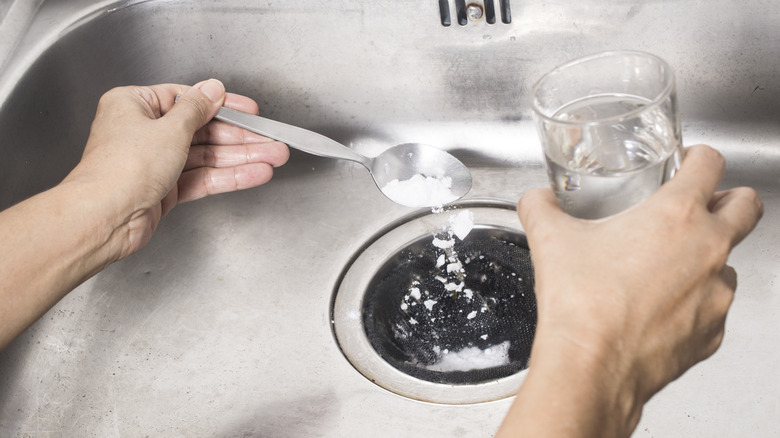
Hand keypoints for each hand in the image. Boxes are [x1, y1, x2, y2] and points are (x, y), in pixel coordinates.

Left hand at [65, 80, 288, 258]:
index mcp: (135, 105)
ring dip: (242, 158)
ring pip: (207, 156)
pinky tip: (255, 174)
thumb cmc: (122, 169)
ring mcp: (156, 162)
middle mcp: (144, 132)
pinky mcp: (165, 189)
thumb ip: (197, 109)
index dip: (223, 105)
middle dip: (241, 137)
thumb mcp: (170, 128)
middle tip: (271, 140)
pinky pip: (203, 178)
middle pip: (203, 130)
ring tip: (273, 158)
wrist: (105, 218)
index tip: (249, 110)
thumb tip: (212, 90)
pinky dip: (229, 176)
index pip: (188, 99)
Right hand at [498, 145, 762, 436]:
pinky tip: (658, 309)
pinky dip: (693, 303)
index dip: (699, 156)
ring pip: (730, 262)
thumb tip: (536, 201)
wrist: (590, 366)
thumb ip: (541, 208)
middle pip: (747, 206)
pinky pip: (713, 308)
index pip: (711, 163)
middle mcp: (709, 249)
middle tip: (698, 206)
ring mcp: (717, 294)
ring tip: (665, 268)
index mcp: (676, 215)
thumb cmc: (580, 304)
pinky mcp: (713, 331)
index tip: (688, 163)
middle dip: (728, 199)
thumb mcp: (550, 240)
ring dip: (707, 257)